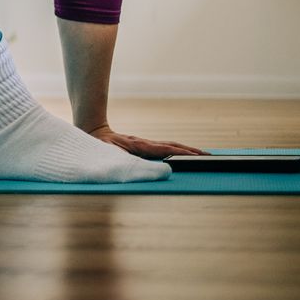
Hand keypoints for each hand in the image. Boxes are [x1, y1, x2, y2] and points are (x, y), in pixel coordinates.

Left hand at [86, 124, 211, 159]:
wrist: (89, 131)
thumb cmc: (97, 147)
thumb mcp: (111, 157)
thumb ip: (130, 164)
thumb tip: (151, 169)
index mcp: (140, 145)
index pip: (167, 150)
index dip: (184, 154)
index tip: (201, 157)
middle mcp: (144, 143)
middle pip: (173, 146)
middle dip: (191, 152)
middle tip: (210, 157)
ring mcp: (142, 144)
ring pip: (168, 146)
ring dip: (185, 151)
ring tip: (201, 157)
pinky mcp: (139, 147)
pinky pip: (161, 150)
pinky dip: (174, 152)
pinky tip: (177, 158)